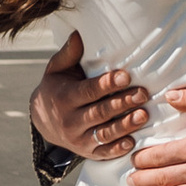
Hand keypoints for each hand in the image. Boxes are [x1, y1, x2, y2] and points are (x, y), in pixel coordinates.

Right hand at [30, 28, 148, 163]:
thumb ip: (69, 53)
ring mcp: (78, 139)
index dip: (107, 84)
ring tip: (143, 115)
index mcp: (65, 97)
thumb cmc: (56, 87)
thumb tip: (78, 32)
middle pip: (99, 112)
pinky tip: (132, 142)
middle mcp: (70, 120)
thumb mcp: (56, 69)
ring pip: (103, 134)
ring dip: (124, 126)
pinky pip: (103, 153)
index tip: (125, 75)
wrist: (42, 121)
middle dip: (122, 103)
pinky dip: (117, 150)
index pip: (88, 91)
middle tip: (143, 94)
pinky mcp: (87, 152)